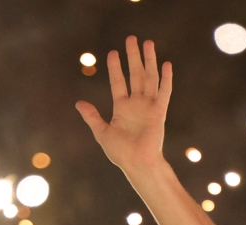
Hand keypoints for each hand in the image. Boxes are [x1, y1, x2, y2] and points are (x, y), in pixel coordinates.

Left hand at [76, 36, 172, 171]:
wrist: (138, 164)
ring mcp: (149, 107)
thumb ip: (92, 117)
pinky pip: (164, 92)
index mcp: (122, 108)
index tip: (113, 53)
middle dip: (133, 56)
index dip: (115, 67)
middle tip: (131, 38)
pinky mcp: (159, 112)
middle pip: (135, 74)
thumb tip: (78, 103)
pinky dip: (166, 79)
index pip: (118, 82)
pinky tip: (167, 65)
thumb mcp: (102, 133)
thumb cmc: (121, 153)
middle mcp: (136, 104)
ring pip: (149, 78)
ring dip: (149, 60)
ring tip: (148, 43)